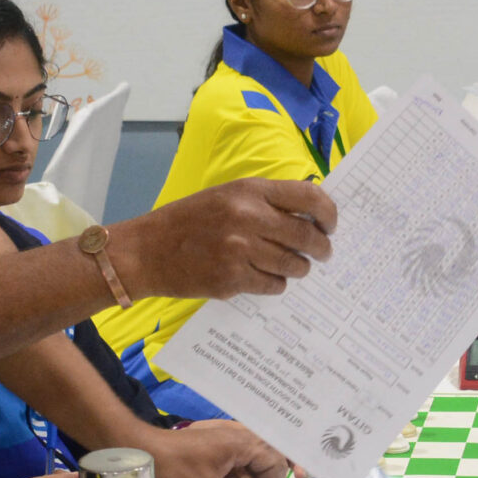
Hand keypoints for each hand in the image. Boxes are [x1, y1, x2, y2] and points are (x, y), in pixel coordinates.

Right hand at [117, 176, 336, 298]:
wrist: (146, 250)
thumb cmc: (188, 221)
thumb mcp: (226, 196)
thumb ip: (264, 202)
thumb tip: (309, 214)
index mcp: (249, 191)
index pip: (309, 197)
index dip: (329, 213)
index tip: (331, 225)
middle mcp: (248, 218)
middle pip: (307, 236)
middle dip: (321, 248)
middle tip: (322, 253)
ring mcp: (240, 250)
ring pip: (293, 265)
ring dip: (299, 268)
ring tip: (294, 267)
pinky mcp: (232, 279)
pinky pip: (273, 285)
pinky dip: (276, 284)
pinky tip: (266, 278)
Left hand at [151, 419, 292, 477]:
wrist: (144, 450)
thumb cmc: (177, 468)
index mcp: (242, 442)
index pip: (274, 462)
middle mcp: (239, 435)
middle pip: (268, 456)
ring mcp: (227, 437)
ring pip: (252, 458)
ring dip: (252, 477)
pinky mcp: (216, 443)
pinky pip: (237, 457)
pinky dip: (238, 473)